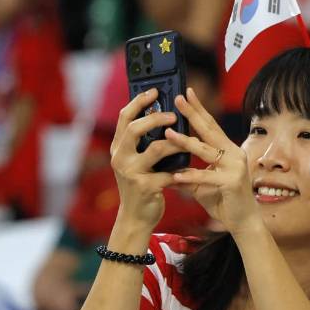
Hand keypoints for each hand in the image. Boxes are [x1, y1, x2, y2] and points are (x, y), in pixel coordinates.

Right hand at [110, 88, 182, 232]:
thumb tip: (163, 115)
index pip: (124, 117)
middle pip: (135, 129)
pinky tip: (190, 168)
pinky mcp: (145, 187)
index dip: (139, 101)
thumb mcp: (136, 161)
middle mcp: (120, 158)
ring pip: (155, 149)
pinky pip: (168, 172)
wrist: (135, 217)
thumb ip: (143, 142)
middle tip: (174, 115)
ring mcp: (131, 172)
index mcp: (118, 148)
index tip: (156, 91)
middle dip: (156, 118)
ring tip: (188, 139)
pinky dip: (181, 169)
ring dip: (176, 142)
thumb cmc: (141, 185)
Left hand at [165, 88, 261, 238]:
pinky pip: (207, 177)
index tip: (185, 93)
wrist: (242, 222)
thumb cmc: (222, 200)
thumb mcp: (201, 183)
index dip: (198, 109)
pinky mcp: (232, 183)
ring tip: (168, 134)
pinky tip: (176, 175)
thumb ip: (187, 172)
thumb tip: (165, 166)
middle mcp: (234, 153)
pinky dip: (191, 176)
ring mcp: (235, 167)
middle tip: (178, 98)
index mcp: (227, 149)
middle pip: (210, 130)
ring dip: (186, 142)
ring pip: (207, 151)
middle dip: (193, 113)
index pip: (210, 125)